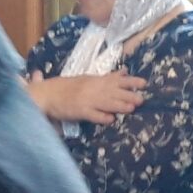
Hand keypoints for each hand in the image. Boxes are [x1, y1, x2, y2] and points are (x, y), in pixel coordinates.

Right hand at [27, 70, 146, 125]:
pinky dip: (101, 117)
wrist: (48, 94)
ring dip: (118, 105)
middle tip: (142, 99)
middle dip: (128, 95)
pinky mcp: (79, 111)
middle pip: (113, 91)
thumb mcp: (89, 79)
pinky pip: (92, 114)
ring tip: (131, 108)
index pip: (116, 79)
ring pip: (105, 102)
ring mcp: (86, 100)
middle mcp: (93, 89)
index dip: (131, 82)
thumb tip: (125, 71)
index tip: (145, 83)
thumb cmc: (69, 87)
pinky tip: (111, 120)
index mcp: (96, 80)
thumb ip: (108, 77)